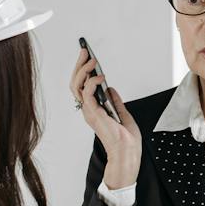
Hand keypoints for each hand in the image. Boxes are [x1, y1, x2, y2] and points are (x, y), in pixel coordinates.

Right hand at [71, 45, 140, 188]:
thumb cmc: (126, 141)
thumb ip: (115, 102)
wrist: (128, 154)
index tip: (87, 56)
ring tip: (92, 60)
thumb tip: (111, 89)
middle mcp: (89, 110)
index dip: (83, 71)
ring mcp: (90, 112)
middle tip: (85, 52)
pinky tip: (100, 77)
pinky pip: (87, 94)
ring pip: (77, 87)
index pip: (83, 87)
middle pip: (76, 84)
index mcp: (94, 110)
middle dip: (79, 66)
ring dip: (83, 71)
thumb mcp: (123, 114)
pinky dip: (92, 83)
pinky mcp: (94, 114)